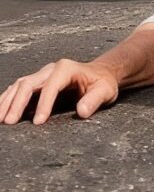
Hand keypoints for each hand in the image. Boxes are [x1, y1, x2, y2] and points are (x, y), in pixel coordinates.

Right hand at [0, 59, 118, 125]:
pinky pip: (17, 89)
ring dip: (7, 102)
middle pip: (29, 84)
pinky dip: (7, 100)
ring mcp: (41, 75)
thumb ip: (94, 100)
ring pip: (18, 86)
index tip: (38, 122)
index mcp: (66, 69)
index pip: (51, 86)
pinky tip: (0, 111)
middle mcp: (50, 69)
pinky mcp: (36, 83)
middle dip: (17, 103)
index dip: (43, 104)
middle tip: (9, 123)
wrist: (100, 75)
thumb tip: (82, 111)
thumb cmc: (102, 84)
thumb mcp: (105, 91)